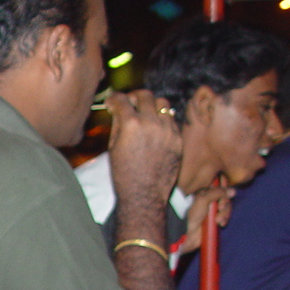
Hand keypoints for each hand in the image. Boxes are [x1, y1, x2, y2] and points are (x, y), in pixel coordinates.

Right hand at [106, 90, 181, 219]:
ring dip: (152, 105)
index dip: (114, 99)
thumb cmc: (124, 174)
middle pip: (145, 95)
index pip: (122, 100)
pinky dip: (162, 119)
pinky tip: (155, 128)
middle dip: (134, 96)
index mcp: (131, 124)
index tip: (112, 102)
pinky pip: (171, 120)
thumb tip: (118, 111)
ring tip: (146, 113)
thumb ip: (117, 125)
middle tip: (130, 102)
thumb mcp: (113, 148)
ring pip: (163, 104)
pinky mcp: (178, 139)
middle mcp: (151, 123)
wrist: (144, 194)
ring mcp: (167, 130)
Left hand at [181, 185, 233, 253]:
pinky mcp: (215, 220)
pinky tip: (220, 224)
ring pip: (226, 207)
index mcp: (204, 192)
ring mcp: (212, 210)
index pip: (219, 186)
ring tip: (218, 220)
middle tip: (220, 208)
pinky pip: (225, 217)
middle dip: (225, 203)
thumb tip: (232, 191)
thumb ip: (218, 193)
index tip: (224, 195)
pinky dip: (224, 219)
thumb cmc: (191, 214)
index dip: (224, 190)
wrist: (186, 233)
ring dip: (225, 213)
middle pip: (225, 197)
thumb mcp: (203, 199)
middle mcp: (209, 200)